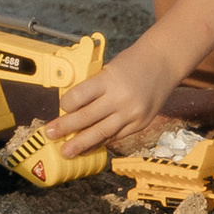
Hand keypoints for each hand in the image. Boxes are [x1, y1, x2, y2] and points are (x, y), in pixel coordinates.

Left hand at [50, 39, 188, 156]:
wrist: (163, 63)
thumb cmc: (132, 63)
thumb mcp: (109, 68)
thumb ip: (95, 88)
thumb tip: (73, 109)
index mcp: (109, 79)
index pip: (79, 96)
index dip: (66, 104)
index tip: (61, 107)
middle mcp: (120, 98)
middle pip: (86, 117)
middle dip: (65, 128)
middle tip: (50, 134)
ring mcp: (132, 113)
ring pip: (101, 133)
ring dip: (81, 144)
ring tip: (66, 151)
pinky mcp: (140, 123)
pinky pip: (116, 136)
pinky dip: (101, 141)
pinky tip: (89, 147)